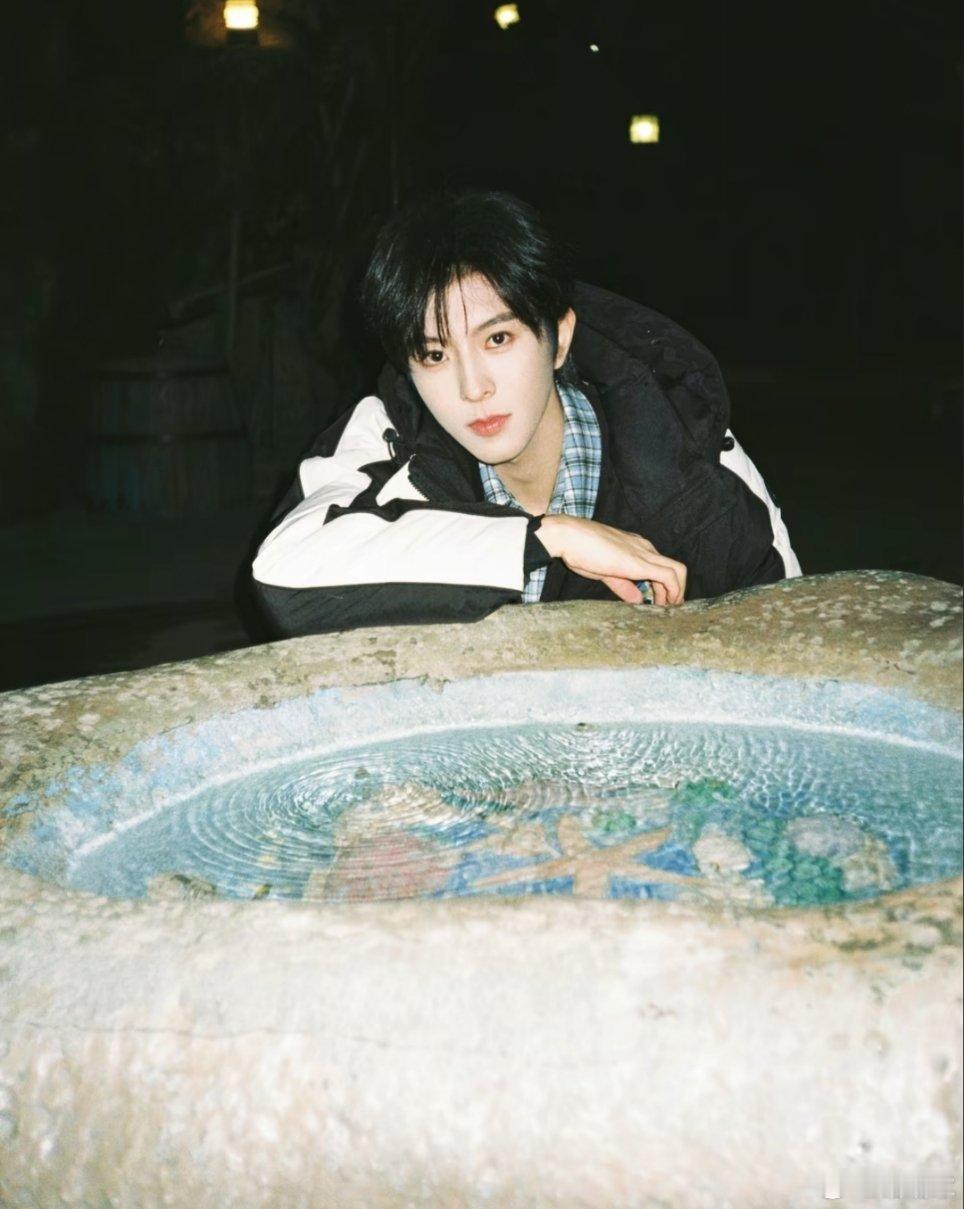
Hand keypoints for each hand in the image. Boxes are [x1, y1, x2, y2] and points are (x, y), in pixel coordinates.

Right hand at [535, 514, 686, 604]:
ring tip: (668, 610)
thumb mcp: (605, 572)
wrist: (569, 536)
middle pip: (675, 569)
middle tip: (668, 610)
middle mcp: (645, 547)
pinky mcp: (640, 562)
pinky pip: (668, 576)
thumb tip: (638, 599)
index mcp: (636, 547)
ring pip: (678, 571)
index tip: (661, 603)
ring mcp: (644, 553)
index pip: (661, 566)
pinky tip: (665, 604)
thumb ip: (623, 585)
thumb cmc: (581, 550)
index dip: (665, 587)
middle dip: (676, 591)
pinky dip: (672, 591)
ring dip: (677, 593)